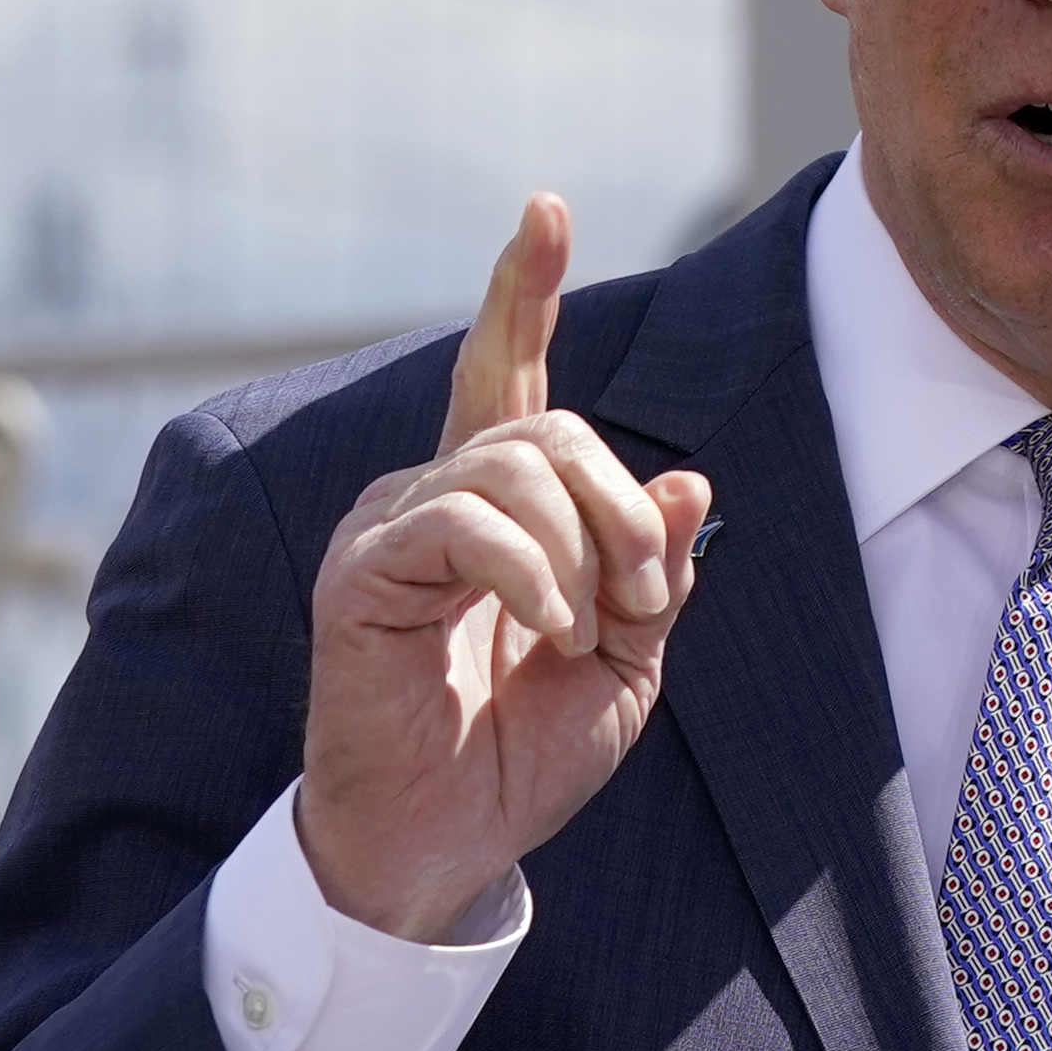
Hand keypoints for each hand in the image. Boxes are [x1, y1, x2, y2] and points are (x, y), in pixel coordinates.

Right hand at [294, 195, 712, 945]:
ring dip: (585, 548)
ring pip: (516, 465)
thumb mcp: (629, 659)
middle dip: (624, 508)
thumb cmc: (524, 753)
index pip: (512, 373)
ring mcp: (391, 528)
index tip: (545, 207)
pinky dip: (532, 572)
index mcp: (499, 507)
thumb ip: (659, 566)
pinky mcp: (361, 573)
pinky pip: (464, 523)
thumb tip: (690, 478)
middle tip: (643, 601)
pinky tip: (547, 629)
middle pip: (551, 426)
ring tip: (587, 629)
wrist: (447, 844)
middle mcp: (434, 496)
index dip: (526, 290)